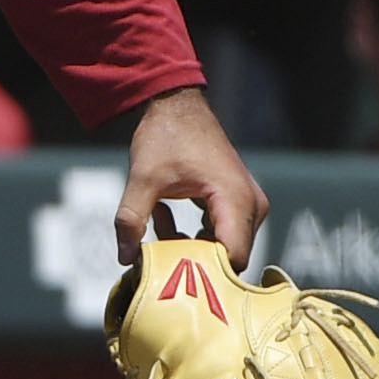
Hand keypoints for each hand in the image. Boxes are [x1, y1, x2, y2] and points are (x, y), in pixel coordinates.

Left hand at [116, 83, 267, 270]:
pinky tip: (164, 216)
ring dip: (188, 247)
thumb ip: (132, 220)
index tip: (169, 271)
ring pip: (223, 249)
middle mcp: (252, 206)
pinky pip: (222, 236)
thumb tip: (126, 259)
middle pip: (228, 258)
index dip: (204, 272)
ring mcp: (249, 206)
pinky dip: (193, 235)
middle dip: (191, 261)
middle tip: (155, 249)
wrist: (178, 106)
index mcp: (235, 200)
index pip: (232, 259)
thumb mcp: (142, 179)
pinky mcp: (240, 205)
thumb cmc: (166, 136)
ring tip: (158, 221)